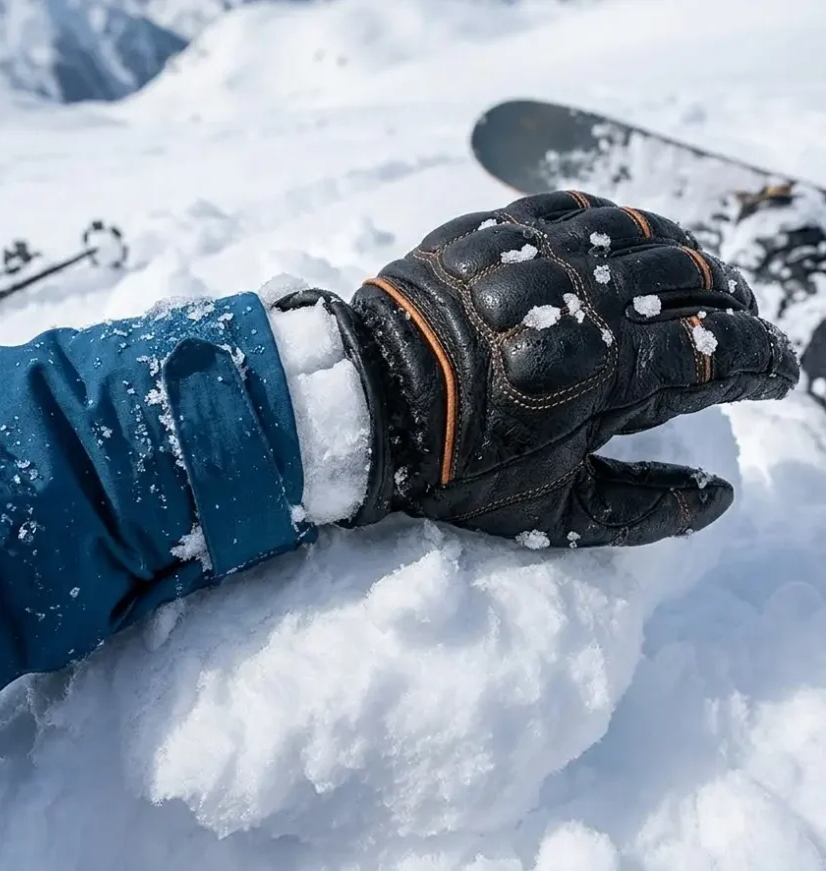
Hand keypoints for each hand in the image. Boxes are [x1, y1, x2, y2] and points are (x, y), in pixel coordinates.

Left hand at [275, 191, 798, 546]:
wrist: (364, 409)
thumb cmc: (454, 468)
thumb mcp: (549, 512)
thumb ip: (642, 510)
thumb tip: (718, 499)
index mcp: (602, 377)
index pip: (716, 354)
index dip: (762, 362)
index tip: (776, 372)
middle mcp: (580, 303)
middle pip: (693, 280)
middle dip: (732, 304)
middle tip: (737, 325)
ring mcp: (536, 257)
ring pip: (643, 232)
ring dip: (685, 254)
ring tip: (696, 278)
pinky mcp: (496, 231)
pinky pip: (577, 206)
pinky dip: (617, 221)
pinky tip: (625, 241)